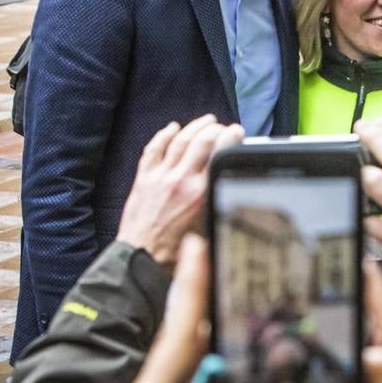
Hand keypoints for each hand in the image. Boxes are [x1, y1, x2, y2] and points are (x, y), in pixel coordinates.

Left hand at [116, 115, 243, 268]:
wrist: (144, 261)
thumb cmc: (176, 253)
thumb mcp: (209, 229)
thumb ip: (219, 204)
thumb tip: (230, 187)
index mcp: (201, 194)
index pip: (219, 154)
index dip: (231, 137)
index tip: (238, 132)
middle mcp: (181, 181)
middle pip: (201, 141)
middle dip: (215, 129)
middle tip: (223, 126)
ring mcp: (160, 177)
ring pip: (179, 141)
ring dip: (193, 127)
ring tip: (206, 121)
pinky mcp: (144, 179)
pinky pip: (153, 150)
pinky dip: (164, 136)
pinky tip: (172, 128)